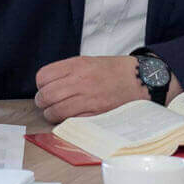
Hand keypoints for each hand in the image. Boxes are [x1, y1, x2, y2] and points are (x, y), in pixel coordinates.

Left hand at [34, 55, 148, 122]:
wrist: (142, 79)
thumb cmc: (116, 71)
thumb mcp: (90, 62)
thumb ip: (69, 71)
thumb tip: (49, 85)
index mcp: (77, 65)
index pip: (43, 76)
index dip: (41, 85)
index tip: (45, 89)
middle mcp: (80, 80)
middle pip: (46, 95)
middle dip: (42, 102)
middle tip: (46, 104)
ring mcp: (88, 98)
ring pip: (55, 111)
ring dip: (51, 114)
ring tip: (55, 113)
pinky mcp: (96, 113)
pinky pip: (71, 120)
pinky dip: (66, 122)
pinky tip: (70, 118)